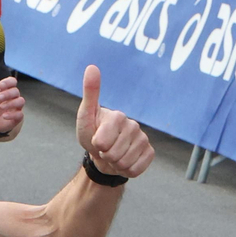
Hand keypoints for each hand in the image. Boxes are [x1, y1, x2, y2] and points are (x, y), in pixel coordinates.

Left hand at [0, 76, 24, 136]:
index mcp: (6, 89)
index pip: (12, 81)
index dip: (8, 82)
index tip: (0, 85)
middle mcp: (13, 97)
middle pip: (16, 91)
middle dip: (7, 93)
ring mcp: (16, 107)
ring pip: (21, 101)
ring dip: (11, 103)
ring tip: (1, 106)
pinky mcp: (17, 117)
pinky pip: (20, 115)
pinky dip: (12, 115)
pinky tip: (4, 116)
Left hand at [75, 65, 153, 179]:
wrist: (102, 154)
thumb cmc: (91, 133)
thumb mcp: (85, 115)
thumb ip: (90, 93)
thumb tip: (92, 66)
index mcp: (118, 116)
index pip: (102, 141)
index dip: (96, 145)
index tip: (95, 140)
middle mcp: (134, 125)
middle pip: (114, 153)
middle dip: (105, 155)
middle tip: (104, 149)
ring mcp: (143, 139)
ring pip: (125, 162)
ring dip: (115, 164)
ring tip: (112, 154)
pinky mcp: (149, 152)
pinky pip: (137, 169)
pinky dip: (127, 170)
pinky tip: (124, 161)